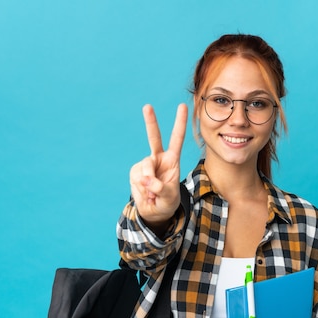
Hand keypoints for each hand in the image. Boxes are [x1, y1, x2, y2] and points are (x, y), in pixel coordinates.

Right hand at [130, 103, 186, 226]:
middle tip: (147, 106)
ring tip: (153, 194)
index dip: (180, 123)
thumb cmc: (167, 202)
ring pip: (146, 168)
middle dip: (150, 122)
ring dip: (149, 183)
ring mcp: (146, 165)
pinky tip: (146, 194)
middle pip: (154, 138)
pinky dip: (141, 190)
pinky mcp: (135, 172)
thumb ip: (161, 188)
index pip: (177, 139)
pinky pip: (137, 179)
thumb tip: (147, 180)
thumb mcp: (169, 197)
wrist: (154, 211)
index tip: (182, 105)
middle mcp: (158, 159)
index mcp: (172, 160)